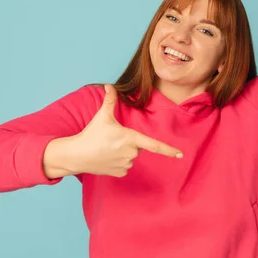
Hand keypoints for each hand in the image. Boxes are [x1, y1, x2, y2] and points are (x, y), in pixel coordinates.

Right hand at [62, 85, 182, 177]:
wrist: (76, 155)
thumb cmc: (91, 134)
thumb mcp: (102, 116)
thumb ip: (109, 100)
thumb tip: (109, 85)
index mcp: (130, 138)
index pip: (154, 145)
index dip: (168, 150)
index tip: (181, 154)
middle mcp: (131, 153)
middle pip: (138, 146)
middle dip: (129, 142)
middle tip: (113, 139)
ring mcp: (126, 164)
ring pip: (131, 156)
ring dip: (123, 152)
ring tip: (107, 148)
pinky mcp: (120, 173)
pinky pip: (125, 166)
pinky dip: (118, 162)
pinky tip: (107, 158)